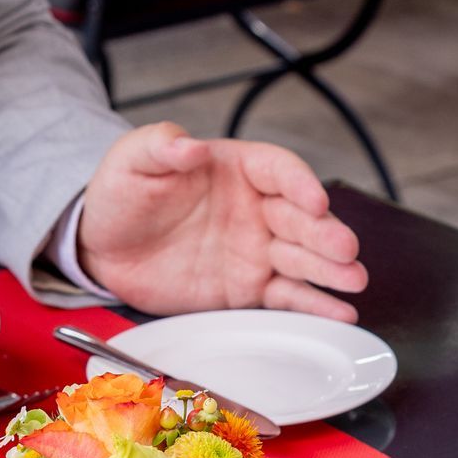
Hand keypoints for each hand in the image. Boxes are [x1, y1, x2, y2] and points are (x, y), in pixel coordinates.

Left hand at [76, 122, 366, 321]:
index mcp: (237, 168)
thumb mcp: (132, 160)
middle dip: (325, 233)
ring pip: (302, 259)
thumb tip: (191, 145)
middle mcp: (256, 208)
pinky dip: (312, 305)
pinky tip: (340, 312)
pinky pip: (285, 297)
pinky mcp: (247, 289)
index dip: (299, 184)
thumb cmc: (122, 195)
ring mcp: (255, 250)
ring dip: (330, 269)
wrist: (103, 248)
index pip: (279, 170)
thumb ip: (161, 147)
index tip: (315, 200)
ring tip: (354, 280)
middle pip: (301, 218)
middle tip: (344, 250)